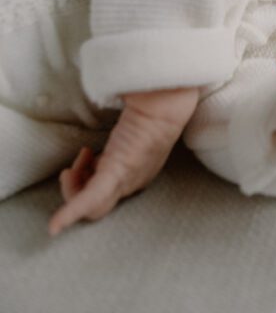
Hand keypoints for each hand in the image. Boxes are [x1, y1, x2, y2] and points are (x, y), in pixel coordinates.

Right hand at [48, 87, 198, 236]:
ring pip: (92, 206)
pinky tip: (53, 226)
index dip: (88, 178)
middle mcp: (131, 184)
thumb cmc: (152, 115)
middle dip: (76, 189)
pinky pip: (89, 200)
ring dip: (72, 190)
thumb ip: (119, 140)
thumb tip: (108, 128)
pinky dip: (70, 213)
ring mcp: (124, 181)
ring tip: (72, 169)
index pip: (108, 192)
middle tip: (71, 169)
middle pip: (97, 205)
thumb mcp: (131, 134)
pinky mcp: (115, 172)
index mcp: (135, 175)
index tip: (85, 155)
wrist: (165, 106)